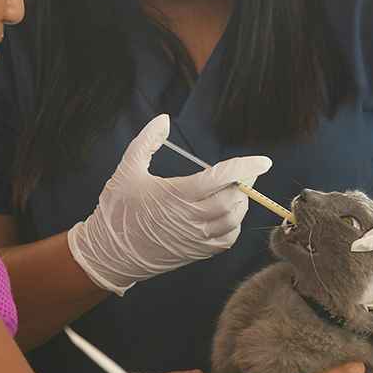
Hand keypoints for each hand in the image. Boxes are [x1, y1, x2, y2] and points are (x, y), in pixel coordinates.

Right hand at [68, 115, 271, 294]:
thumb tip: (163, 119)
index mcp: (176, 194)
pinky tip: (225, 213)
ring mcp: (195, 238)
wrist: (109, 253)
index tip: (263, 161)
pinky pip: (227, 239)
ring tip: (233, 190)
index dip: (245, 167)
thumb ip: (147, 141)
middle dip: (243, 183)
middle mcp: (190, 218)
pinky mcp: (196, 252)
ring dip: (240, 203)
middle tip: (242, 173)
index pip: (221, 177)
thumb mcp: (126, 170)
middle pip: (232, 199)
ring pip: (233, 219)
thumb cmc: (117, 210)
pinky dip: (234, 224)